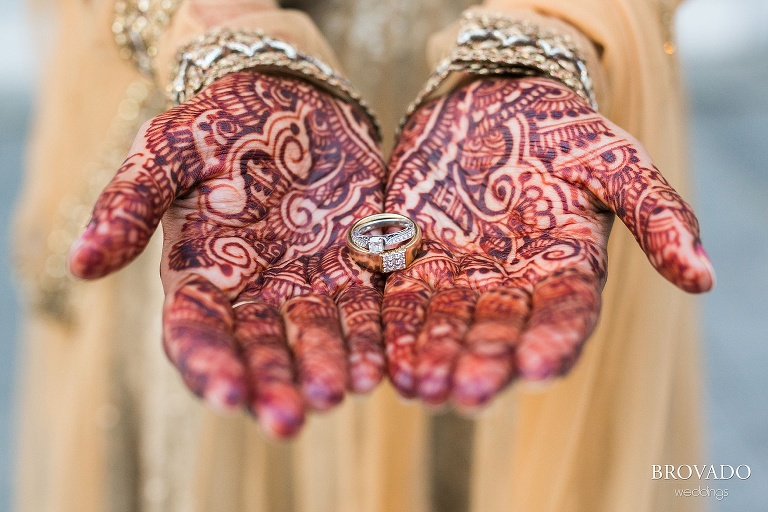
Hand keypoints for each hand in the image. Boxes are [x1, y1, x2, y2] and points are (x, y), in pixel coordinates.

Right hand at [68, 72, 385, 436]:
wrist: (290, 96)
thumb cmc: (218, 121)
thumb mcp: (166, 151)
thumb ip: (130, 205)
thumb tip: (80, 265)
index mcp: (200, 273)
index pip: (196, 332)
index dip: (208, 364)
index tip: (226, 394)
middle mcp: (253, 291)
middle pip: (260, 350)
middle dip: (273, 385)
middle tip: (290, 420)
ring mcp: (306, 282)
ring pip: (314, 338)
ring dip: (325, 369)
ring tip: (338, 392)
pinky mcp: (355, 266)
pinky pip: (361, 309)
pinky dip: (368, 338)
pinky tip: (378, 366)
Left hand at [383, 77, 713, 409]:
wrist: (492, 98)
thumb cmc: (561, 129)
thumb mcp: (616, 161)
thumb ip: (656, 214)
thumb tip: (703, 278)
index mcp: (567, 268)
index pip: (565, 315)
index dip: (554, 342)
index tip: (539, 369)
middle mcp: (513, 283)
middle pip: (500, 332)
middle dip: (484, 364)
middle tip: (467, 395)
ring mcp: (462, 274)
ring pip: (449, 325)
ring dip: (435, 358)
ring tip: (421, 389)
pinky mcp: (414, 258)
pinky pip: (404, 298)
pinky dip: (397, 329)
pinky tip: (389, 360)